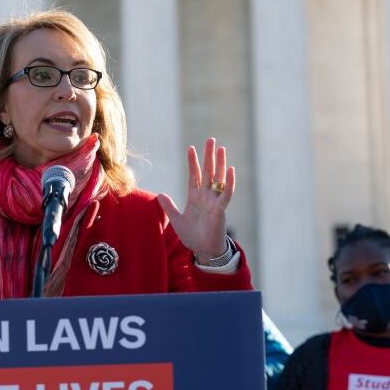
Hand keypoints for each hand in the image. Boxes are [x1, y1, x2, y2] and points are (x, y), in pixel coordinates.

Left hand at [157, 137, 234, 262]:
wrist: (203, 250)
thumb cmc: (192, 236)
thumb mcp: (177, 219)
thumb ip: (169, 206)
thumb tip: (159, 194)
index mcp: (195, 197)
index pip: (195, 175)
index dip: (193, 162)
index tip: (191, 148)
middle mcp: (206, 196)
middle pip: (208, 172)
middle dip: (208, 156)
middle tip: (211, 140)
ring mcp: (214, 201)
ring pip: (218, 179)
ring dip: (220, 163)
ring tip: (221, 148)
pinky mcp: (221, 209)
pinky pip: (226, 194)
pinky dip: (229, 182)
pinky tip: (230, 169)